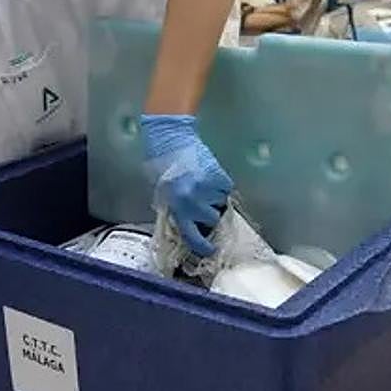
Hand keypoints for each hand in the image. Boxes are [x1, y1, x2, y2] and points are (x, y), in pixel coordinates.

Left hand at [140, 115, 232, 256]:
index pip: (192, 237)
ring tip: (203, 185)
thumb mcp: (164, 195)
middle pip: (212, 219)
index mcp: (176, 208)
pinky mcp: (217, 174)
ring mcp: (206, 188)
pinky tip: (209, 175)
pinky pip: (226, 186)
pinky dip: (221, 183)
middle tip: (202, 203)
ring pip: (221, 202)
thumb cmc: (164, 168)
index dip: (203, 246)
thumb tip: (191, 227)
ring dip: (215, 196)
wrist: (171, 141)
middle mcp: (191, 201)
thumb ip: (177, 212)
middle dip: (209, 213)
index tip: (210, 250)